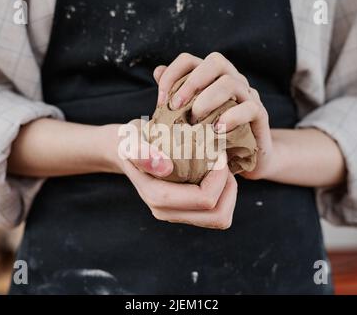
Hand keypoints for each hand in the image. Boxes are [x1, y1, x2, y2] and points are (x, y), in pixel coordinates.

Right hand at [117, 120, 237, 229]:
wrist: (127, 149)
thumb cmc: (134, 139)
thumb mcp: (132, 138)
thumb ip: (141, 151)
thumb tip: (165, 167)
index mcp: (158, 197)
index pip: (205, 199)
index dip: (220, 177)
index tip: (217, 152)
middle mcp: (167, 213)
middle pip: (218, 216)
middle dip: (229, 188)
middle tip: (223, 162)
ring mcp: (176, 215)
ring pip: (220, 218)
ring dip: (228, 192)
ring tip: (221, 168)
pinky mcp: (185, 212)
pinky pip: (216, 213)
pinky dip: (224, 195)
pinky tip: (216, 174)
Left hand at [153, 52, 276, 179]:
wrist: (249, 156)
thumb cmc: (214, 136)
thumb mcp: (191, 118)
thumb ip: (176, 95)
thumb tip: (158, 71)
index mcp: (212, 78)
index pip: (190, 61)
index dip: (172, 75)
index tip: (161, 101)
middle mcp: (232, 80)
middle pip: (215, 61)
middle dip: (192, 82)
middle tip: (176, 107)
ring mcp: (248, 96)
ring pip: (231, 83)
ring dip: (208, 100)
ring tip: (195, 121)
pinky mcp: (260, 115)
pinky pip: (250, 107)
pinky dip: (231, 117)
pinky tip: (217, 131)